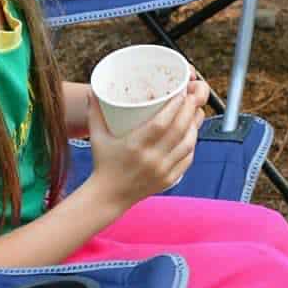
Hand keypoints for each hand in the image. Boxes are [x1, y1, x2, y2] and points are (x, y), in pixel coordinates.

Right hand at [86, 80, 207, 207]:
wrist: (109, 197)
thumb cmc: (103, 164)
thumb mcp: (96, 137)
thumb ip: (94, 112)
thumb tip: (92, 91)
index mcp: (135, 146)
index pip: (161, 123)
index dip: (174, 106)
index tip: (180, 92)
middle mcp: (152, 158)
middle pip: (179, 130)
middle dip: (189, 109)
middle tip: (192, 96)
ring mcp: (163, 170)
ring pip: (188, 144)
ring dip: (194, 125)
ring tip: (195, 111)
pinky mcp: (169, 179)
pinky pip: (188, 158)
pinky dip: (192, 143)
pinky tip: (192, 133)